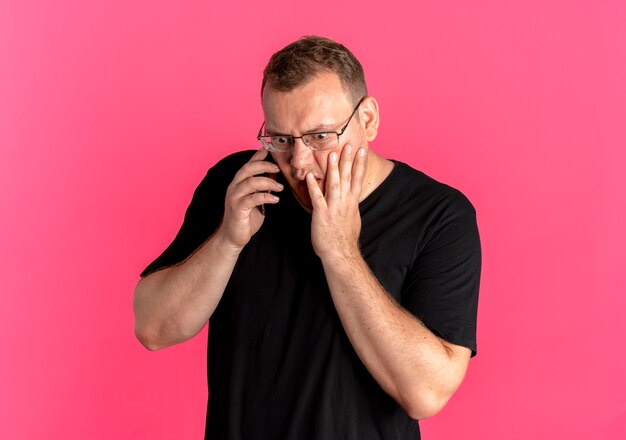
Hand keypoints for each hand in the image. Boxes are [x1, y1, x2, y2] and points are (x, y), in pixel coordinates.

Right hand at [219, 148, 282, 249]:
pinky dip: (265, 196)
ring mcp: (234, 197)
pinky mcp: (238, 208)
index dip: (258, 156)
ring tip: (280, 188)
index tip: (269, 148)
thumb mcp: (256, 198)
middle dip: (264, 165)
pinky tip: (275, 199)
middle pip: (248, 169)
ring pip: (250, 182)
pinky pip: (252, 199)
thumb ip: (262, 185)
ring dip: (268, 182)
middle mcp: (234, 187)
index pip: (248, 165)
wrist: (233, 237)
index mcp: (238, 183)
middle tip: (278, 168)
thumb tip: (273, 172)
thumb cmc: (246, 217)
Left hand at [306, 144, 367, 260]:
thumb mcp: (353, 219)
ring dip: (332, 169)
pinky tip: (310, 176)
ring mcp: (334, 208)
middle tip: (348, 145)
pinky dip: (313, 187)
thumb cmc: (344, 238)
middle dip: (348, 160)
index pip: (357, 178)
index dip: (360, 164)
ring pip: (334, 184)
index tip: (362, 150)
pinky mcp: (322, 214)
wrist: (340, 253)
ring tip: (332, 154)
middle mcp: (345, 202)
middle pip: (347, 177)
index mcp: (352, 202)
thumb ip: (350, 205)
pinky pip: (317, 198)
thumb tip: (351, 198)